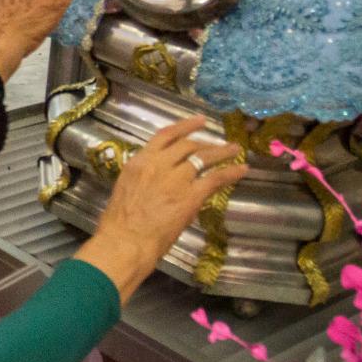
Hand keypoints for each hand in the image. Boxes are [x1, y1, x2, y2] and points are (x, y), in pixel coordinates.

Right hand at [74, 117, 248, 302]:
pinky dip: (231, 173)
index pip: (165, 136)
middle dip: (206, 143)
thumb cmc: (120, 222)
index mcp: (140, 162)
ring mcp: (176, 179)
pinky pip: (215, 179)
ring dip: (222, 153)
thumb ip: (145, 177)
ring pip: (204, 158)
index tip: (200, 121)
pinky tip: (241, 170)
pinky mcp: (191, 196)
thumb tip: (161, 177)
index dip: (185, 126)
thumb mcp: (127, 188)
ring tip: (235, 150)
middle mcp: (159, 164)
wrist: (126, 240)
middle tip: (219, 145)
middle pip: (187, 146)